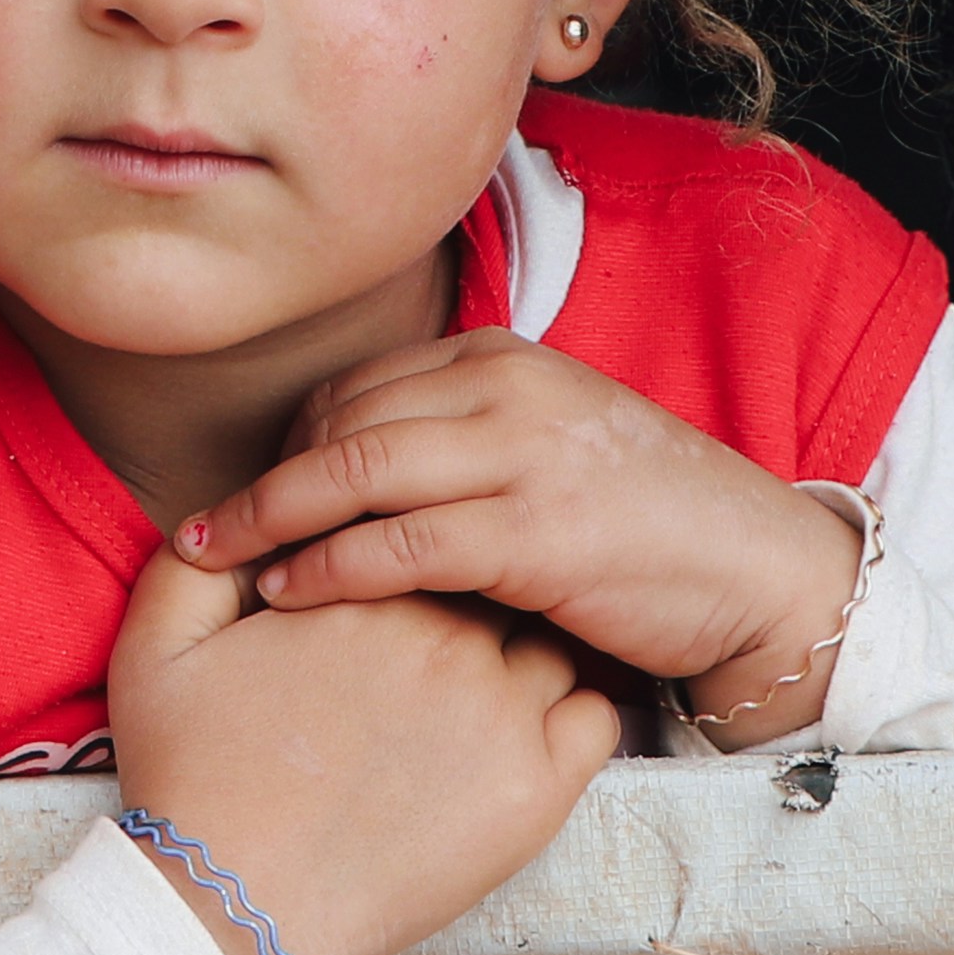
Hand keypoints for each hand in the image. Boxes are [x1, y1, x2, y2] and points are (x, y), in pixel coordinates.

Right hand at [101, 550, 614, 954]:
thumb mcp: (156, 650)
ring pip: (552, 642)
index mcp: (369, 587)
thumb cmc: (192, 778)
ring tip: (486, 689)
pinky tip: (528, 734)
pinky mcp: (537, 788)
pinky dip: (575, 712)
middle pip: (498, 577)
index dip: (416, 555)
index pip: (428, 528)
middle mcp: (448, 635)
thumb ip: (191, 564)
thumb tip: (224, 517)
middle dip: (477, 595)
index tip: (397, 599)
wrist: (233, 905)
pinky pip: (598, 718)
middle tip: (444, 643)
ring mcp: (502, 711)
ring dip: (528, 651)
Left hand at [169, 330, 869, 740]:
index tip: (243, 493)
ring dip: (268, 520)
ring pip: (354, 473)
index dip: (289, 441)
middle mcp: (508, 391)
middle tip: (195, 532)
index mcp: (508, 359)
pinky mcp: (532, 535)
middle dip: (259, 478)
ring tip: (213, 561)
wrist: (758, 570)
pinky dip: (326, 568)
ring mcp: (522, 458)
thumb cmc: (652, 522)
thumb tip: (364, 467)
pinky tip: (286, 595)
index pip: (360, 386)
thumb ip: (469, 439)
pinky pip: (396, 545)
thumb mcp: (555, 446)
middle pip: (342, 422)